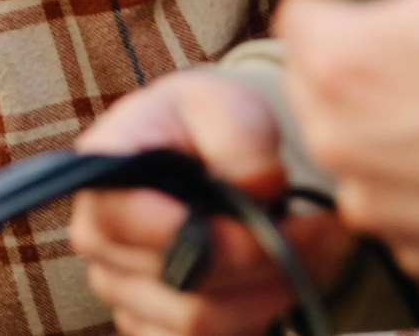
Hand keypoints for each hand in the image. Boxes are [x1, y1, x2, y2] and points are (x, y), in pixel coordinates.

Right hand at [72, 72, 349, 335]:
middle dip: (264, 262)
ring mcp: (117, 285)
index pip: (126, 220)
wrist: (199, 150)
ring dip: (270, 294)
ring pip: (199, 323)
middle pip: (180, 282)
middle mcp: (95, 235)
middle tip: (323, 231)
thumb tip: (257, 188)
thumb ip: (240, 140)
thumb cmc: (204, 123)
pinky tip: (278, 281)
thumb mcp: (224, 105)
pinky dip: (253, 319)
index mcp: (100, 173)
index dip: (199, 232)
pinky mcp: (145, 320)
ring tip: (312, 252)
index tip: (271, 215)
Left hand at [278, 0, 418, 283]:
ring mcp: (377, 204)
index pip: (304, 13)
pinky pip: (399, 200)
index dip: (355, 7)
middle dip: (372, 64)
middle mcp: (338, 138)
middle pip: (326, 78)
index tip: (406, 9)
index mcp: (339, 61)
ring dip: (399, 124)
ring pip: (363, 140)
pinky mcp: (415, 251)